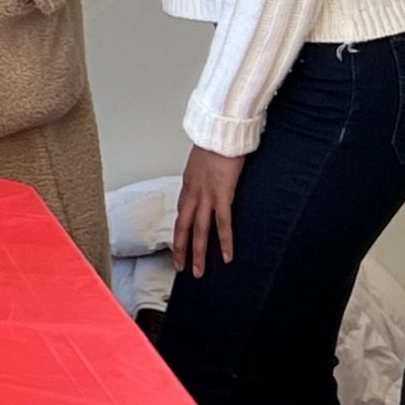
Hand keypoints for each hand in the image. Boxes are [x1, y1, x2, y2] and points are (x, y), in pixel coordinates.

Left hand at [172, 145, 244, 277]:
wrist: (220, 133)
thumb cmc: (214, 144)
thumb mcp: (201, 163)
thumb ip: (202, 177)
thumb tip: (207, 182)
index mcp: (188, 186)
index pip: (181, 214)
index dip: (179, 232)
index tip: (179, 246)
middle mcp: (192, 194)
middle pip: (183, 227)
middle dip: (180, 249)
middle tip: (180, 268)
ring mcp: (206, 196)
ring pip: (198, 230)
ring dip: (198, 253)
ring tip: (198, 272)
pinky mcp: (222, 195)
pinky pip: (222, 223)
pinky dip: (224, 241)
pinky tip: (226, 256)